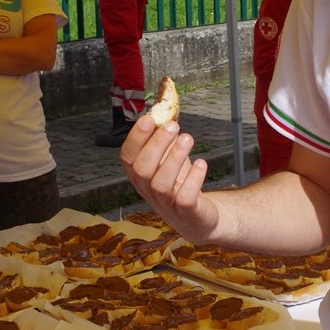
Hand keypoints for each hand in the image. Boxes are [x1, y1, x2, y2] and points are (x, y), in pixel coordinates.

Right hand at [120, 115, 217, 241]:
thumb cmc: (180, 184)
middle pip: (142, 169)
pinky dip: (193, 178)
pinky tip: (201, 163)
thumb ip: (165, 140)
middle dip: (156, 144)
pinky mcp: (185, 212)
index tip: (149, 119)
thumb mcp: (169, 159)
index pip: (127, 157)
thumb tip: (165, 111)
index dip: (136, 138)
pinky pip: (184, 197)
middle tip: (173, 126)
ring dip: (174, 158)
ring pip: (161, 182)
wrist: (198, 217)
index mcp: (140, 176)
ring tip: (188, 139)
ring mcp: (166, 203)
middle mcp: (148, 190)